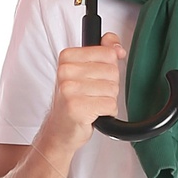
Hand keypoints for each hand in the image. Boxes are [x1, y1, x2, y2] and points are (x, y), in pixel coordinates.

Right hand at [41, 32, 125, 155]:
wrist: (59, 128)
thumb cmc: (73, 100)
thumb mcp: (86, 71)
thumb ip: (103, 52)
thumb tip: (118, 48)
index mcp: (67, 57)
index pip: (108, 53)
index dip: (109, 68)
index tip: (96, 77)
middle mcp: (66, 71)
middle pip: (112, 71)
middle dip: (109, 86)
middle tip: (93, 94)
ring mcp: (69, 89)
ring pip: (113, 89)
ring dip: (108, 100)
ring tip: (92, 104)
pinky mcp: (76, 107)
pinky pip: (110, 104)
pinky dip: (108, 112)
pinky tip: (94, 113)